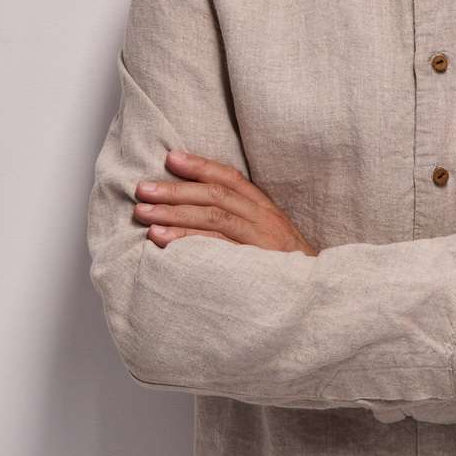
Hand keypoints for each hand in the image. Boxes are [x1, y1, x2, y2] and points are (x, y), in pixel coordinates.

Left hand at [132, 149, 319, 256]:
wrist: (313, 298)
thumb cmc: (283, 269)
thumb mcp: (267, 236)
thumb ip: (240, 220)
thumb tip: (197, 208)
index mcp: (265, 209)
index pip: (231, 178)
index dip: (200, 165)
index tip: (170, 157)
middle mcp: (264, 219)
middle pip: (216, 195)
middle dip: (176, 190)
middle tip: (142, 189)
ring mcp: (259, 241)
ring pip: (213, 217)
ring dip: (173, 213)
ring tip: (143, 213)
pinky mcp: (252, 264)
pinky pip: (215, 248)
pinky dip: (185, 242)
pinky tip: (160, 241)